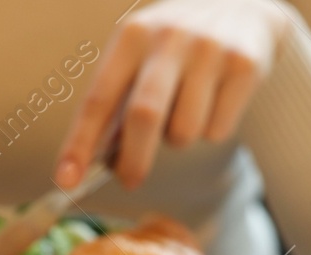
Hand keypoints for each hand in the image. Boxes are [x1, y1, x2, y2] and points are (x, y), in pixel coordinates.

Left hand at [56, 0, 294, 189]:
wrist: (244, 5)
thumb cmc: (177, 45)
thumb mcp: (141, 54)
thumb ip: (119, 99)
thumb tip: (96, 160)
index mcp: (132, 35)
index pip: (99, 99)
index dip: (79, 144)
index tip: (65, 181)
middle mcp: (169, 38)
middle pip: (144, 117)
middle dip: (133, 160)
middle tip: (130, 180)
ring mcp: (210, 50)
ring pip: (184, 132)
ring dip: (178, 139)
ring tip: (185, 112)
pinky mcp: (244, 67)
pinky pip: (217, 130)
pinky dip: (211, 131)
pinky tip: (216, 101)